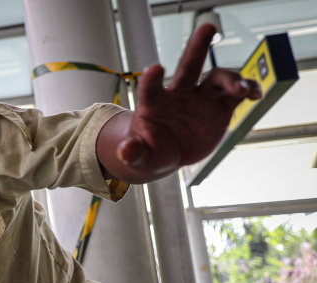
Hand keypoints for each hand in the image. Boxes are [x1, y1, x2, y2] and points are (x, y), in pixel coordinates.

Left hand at [112, 23, 260, 180]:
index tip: (155, 68)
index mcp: (154, 104)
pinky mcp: (219, 106)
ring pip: (218, 78)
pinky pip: (236, 94)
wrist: (169, 154)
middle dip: (197, 46)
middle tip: (207, 27)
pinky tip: (256, 94)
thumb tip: (124, 152)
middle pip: (188, 66)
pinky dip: (249, 90)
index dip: (152, 78)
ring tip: (240, 90)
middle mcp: (179, 94)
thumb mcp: (139, 156)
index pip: (151, 88)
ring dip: (231, 79)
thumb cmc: (149, 151)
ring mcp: (201, 98)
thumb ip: (132, 153)